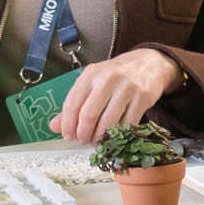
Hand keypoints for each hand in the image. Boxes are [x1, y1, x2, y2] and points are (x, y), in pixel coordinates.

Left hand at [49, 49, 182, 143]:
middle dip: (83, 133)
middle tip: (83, 140)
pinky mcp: (143, 98)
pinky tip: (113, 135)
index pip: (72, 104)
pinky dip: (118, 134)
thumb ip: (74, 104)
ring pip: (108, 122)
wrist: (149, 64)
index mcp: (91, 74)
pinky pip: (127, 123)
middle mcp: (108, 79)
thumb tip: (54, 127)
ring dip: (100, 137)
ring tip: (97, 140)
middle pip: (89, 115)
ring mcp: (127, 88)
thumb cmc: (116, 76)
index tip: (68, 136)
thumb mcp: (93, 83)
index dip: (68, 125)